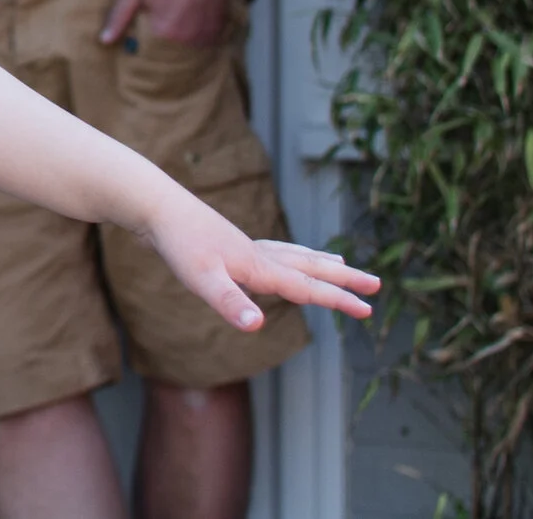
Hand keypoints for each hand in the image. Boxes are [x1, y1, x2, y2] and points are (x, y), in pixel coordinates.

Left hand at [100, 0, 230, 47]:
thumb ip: (119, 16)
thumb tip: (104, 40)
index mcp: (164, 32)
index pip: (149, 47)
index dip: (146, 30)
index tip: (149, 15)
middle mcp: (187, 39)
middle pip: (169, 46)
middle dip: (165, 32)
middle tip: (167, 7)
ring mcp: (206, 34)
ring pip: (187, 43)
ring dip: (182, 33)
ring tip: (180, 8)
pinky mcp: (219, 26)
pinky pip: (204, 38)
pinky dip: (197, 30)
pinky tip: (193, 11)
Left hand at [143, 192, 378, 331]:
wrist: (156, 206)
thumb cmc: (178, 244)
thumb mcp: (202, 281)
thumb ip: (230, 303)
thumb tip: (256, 326)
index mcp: (260, 268)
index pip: (309, 288)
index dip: (339, 300)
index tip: (369, 310)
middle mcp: (259, 256)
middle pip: (311, 267)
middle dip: (344, 279)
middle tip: (376, 284)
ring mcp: (245, 248)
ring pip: (293, 256)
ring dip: (319, 263)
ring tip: (339, 265)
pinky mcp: (229, 245)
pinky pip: (273, 253)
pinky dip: (288, 256)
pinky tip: (278, 261)